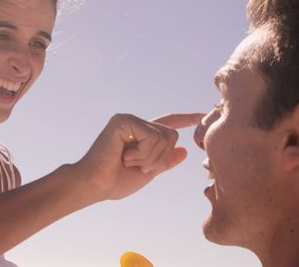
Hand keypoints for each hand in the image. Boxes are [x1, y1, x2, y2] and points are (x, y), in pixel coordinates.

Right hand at [73, 113, 203, 201]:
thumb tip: (184, 150)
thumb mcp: (148, 172)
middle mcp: (136, 124)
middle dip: (161, 158)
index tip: (203, 115)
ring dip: (150, 158)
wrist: (96, 185)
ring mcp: (129, 120)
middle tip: (138, 166)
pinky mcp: (123, 120)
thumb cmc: (115, 181)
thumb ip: (165, 161)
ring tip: (128, 161)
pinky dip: (142, 152)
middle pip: (172, 135)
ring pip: (164, 137)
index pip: (168, 123)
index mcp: (142, 135)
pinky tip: (124, 155)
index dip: (186, 118)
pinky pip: (151, 136)